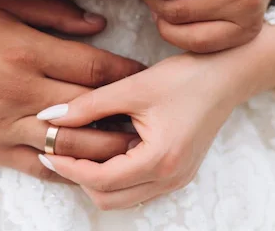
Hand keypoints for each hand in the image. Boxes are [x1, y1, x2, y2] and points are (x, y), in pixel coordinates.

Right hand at [0, 0, 144, 181]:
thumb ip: (55, 10)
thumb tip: (101, 25)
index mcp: (24, 50)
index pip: (92, 69)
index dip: (126, 73)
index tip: (145, 73)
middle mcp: (17, 91)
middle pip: (89, 111)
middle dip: (125, 114)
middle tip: (151, 113)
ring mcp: (3, 124)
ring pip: (69, 147)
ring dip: (106, 149)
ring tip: (133, 145)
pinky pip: (37, 167)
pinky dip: (67, 170)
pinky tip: (90, 166)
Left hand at [37, 25, 274, 208]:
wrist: (228, 75)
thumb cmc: (185, 77)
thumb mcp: (132, 87)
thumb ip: (88, 105)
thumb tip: (49, 116)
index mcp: (159, 159)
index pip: (101, 180)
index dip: (69, 167)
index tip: (47, 148)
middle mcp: (170, 178)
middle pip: (109, 199)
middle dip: (79, 178)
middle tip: (58, 150)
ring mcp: (176, 179)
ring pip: (122, 198)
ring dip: (96, 179)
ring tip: (77, 149)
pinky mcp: (178, 173)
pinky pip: (137, 188)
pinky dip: (116, 176)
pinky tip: (105, 148)